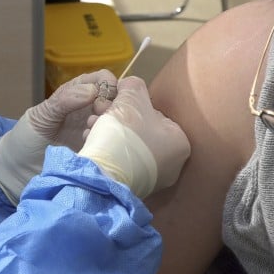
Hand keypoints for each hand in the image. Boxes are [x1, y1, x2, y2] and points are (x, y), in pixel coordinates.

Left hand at [0, 69, 117, 203]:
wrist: (19, 171)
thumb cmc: (27, 137)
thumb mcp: (42, 115)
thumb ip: (64, 100)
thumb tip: (93, 90)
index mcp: (76, 93)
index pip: (102, 79)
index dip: (108, 84)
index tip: (103, 97)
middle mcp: (90, 109)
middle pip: (115, 99)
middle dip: (112, 106)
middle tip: (99, 117)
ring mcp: (95, 130)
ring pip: (116, 120)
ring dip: (109, 124)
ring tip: (91, 132)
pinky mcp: (97, 150)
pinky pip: (111, 142)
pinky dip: (107, 141)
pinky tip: (90, 145)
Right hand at [78, 77, 189, 198]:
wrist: (104, 173)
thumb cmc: (125, 132)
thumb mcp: (131, 95)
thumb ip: (134, 85)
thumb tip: (129, 85)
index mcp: (180, 142)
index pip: (155, 114)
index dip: (131, 105)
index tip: (113, 104)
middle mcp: (174, 165)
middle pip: (140, 131)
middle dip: (117, 119)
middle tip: (99, 114)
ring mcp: (154, 180)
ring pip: (128, 146)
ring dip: (109, 133)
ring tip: (92, 128)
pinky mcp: (134, 188)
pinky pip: (121, 162)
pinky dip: (107, 151)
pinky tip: (93, 143)